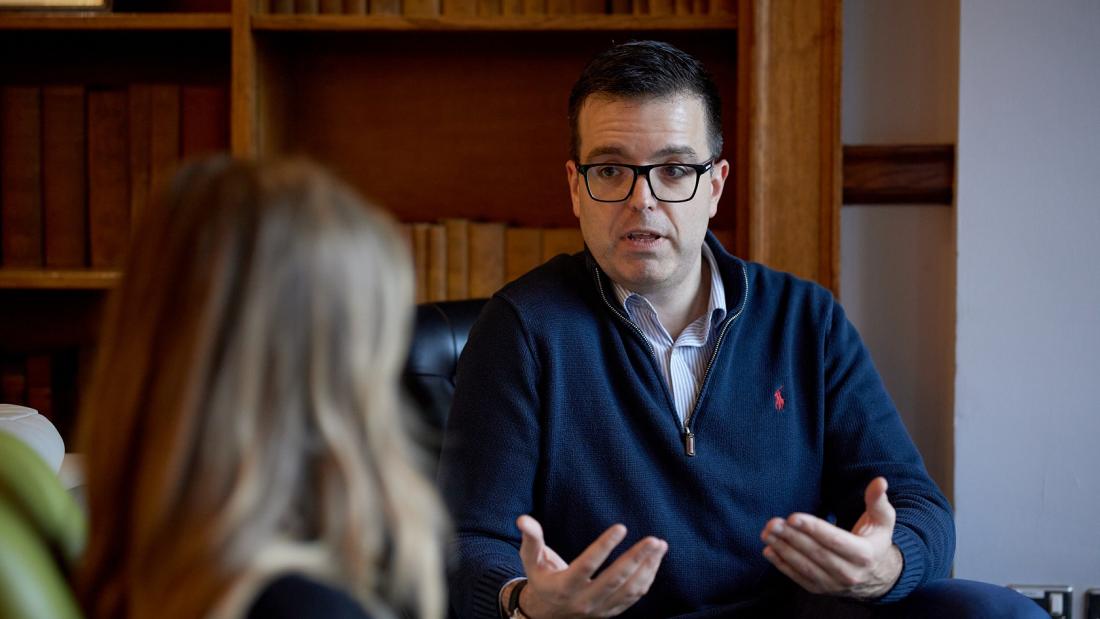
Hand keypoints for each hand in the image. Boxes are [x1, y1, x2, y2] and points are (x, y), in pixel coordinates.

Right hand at [513, 514, 667, 617]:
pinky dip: (647, 578)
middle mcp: (583, 601)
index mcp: (564, 587)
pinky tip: (654, 559)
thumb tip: (523, 519)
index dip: (604, 547)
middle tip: (653, 539)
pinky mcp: (611, 612)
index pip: (587, 566)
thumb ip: (531, 539)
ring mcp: (600, 609)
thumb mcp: (531, 560)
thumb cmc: (541, 578)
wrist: (547, 614)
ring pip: (629, 590)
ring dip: (648, 568)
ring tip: (659, 545)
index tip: (621, 527)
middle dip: (636, 559)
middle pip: (614, 580)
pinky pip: (634, 596)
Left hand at [760, 476, 902, 599]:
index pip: (835, 540)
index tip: (793, 517)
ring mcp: (834, 584)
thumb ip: (877, 501)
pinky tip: (769, 551)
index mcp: (864, 554)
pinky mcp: (820, 589)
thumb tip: (879, 481)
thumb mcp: (882, 521)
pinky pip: (798, 578)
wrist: (877, 575)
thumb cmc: (875, 541)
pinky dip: (782, 565)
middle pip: (816, 553)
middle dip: (792, 537)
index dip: (813, 529)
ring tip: (767, 534)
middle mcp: (849, 573)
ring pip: (805, 567)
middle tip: (773, 523)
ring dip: (783, 550)